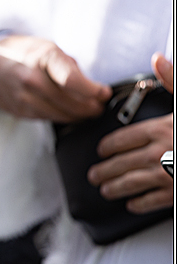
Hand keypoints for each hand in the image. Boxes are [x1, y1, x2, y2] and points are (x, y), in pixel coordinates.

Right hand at [0, 35, 110, 121]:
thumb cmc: (24, 55)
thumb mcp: (47, 49)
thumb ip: (70, 68)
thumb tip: (95, 89)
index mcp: (43, 56)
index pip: (73, 80)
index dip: (93, 91)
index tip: (104, 94)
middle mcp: (31, 77)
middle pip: (70, 102)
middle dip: (90, 107)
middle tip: (99, 107)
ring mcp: (23, 96)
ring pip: (60, 114)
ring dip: (78, 116)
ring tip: (88, 112)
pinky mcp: (19, 110)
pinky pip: (47, 118)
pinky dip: (61, 117)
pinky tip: (68, 113)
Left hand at [87, 53, 174, 213]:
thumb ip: (173, 80)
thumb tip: (158, 59)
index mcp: (163, 128)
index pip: (124, 138)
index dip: (109, 146)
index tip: (101, 151)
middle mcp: (162, 152)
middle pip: (122, 162)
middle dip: (105, 170)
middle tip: (94, 175)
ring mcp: (170, 174)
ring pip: (133, 182)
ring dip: (116, 187)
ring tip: (105, 190)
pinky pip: (155, 200)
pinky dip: (140, 203)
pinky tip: (132, 204)